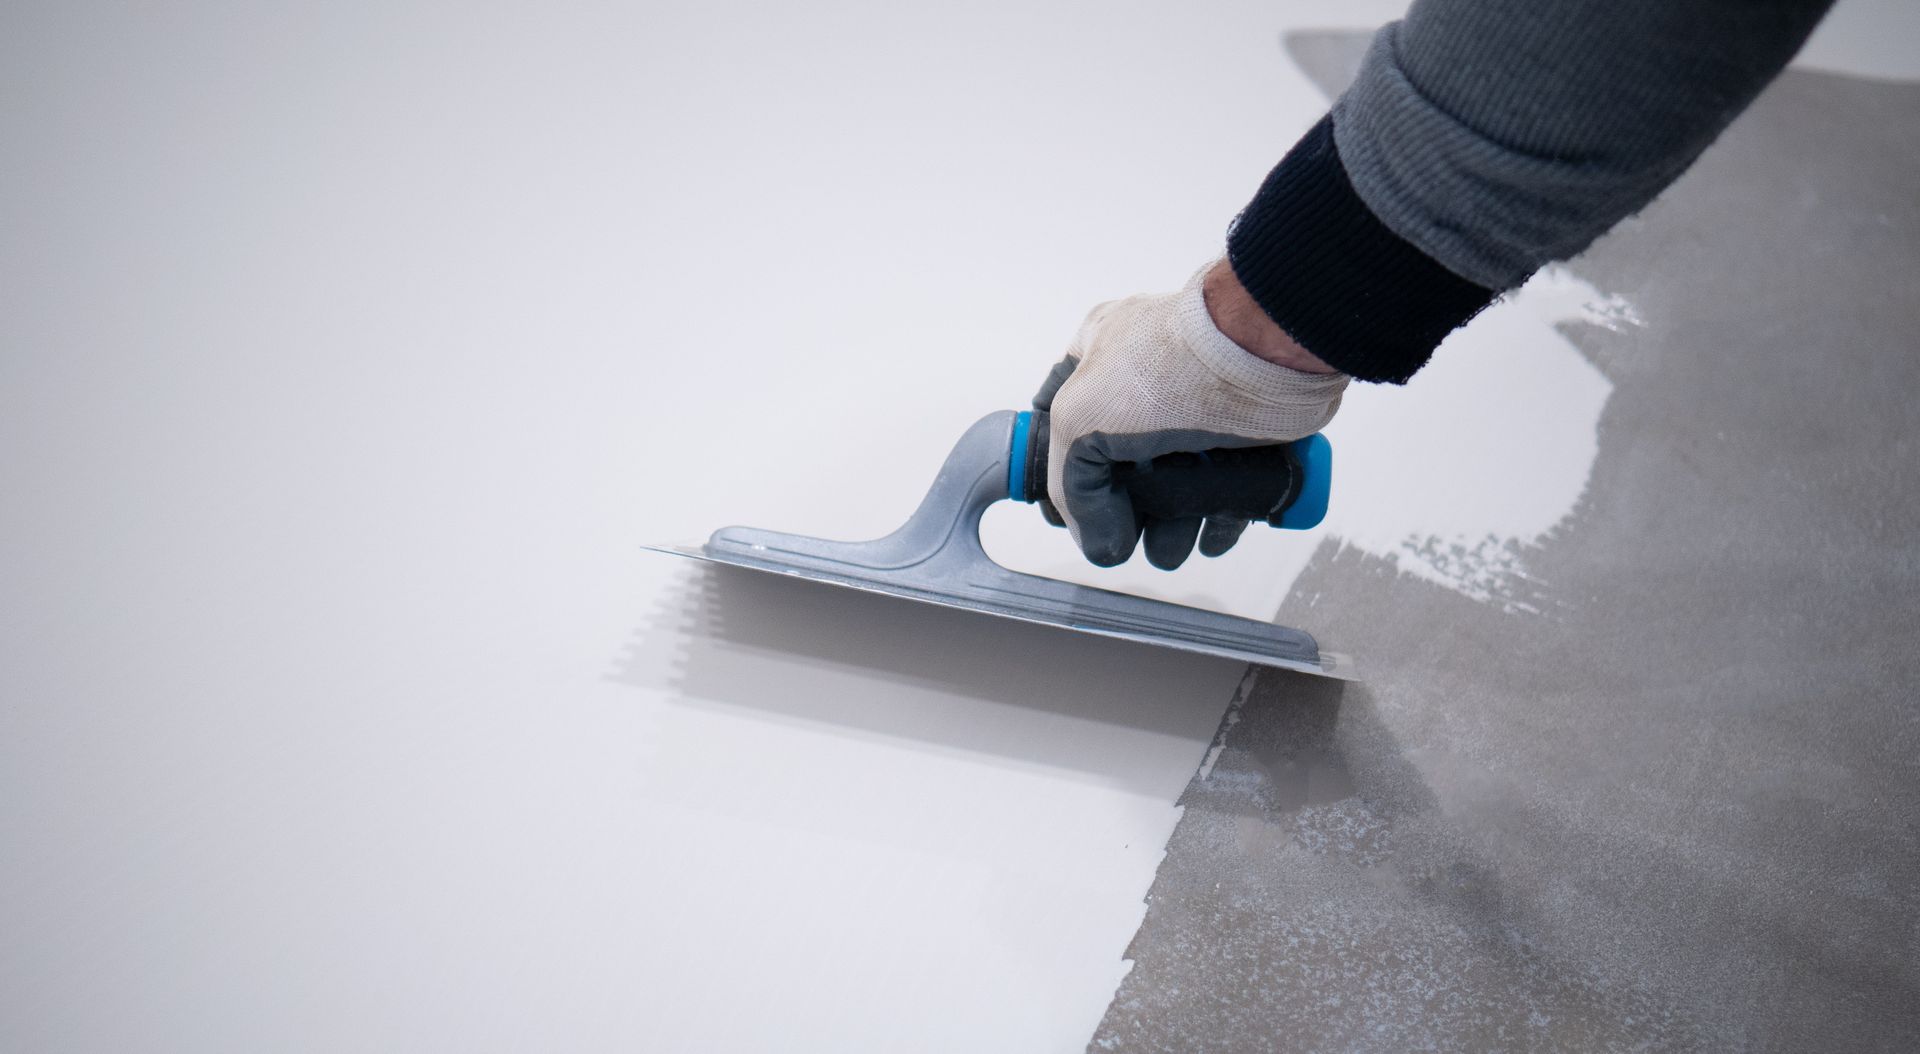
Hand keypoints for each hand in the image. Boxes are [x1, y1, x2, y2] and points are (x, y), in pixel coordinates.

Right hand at [1033, 261, 1347, 568]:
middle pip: (1119, 466)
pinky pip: (1222, 492)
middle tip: (1125, 537)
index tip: (1066, 512)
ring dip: (1170, 529)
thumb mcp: (1080, 420)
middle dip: (1122, 512)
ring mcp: (1194, 411)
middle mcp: (1144, 383)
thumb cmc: (1167, 365)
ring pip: (1172, 486)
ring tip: (1171, 547)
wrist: (1263, 357)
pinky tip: (1208, 537)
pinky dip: (1215, 522)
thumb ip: (1072, 487)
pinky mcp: (1241, 437)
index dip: (1059, 469)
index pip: (1059, 416)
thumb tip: (1100, 543)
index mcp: (1097, 356)